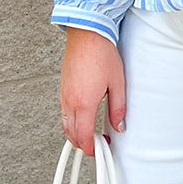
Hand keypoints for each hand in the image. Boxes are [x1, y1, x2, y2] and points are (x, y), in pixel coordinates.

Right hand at [60, 28, 125, 156]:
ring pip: (65, 123)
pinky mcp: (62, 87)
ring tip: (90, 135)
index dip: (90, 148)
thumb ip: (118, 108)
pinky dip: (70, 121)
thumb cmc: (102, 54)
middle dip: (82, 144)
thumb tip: (120, 126)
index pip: (84, 135)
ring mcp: (64, 94)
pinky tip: (82, 118)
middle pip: (71, 133)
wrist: (87, 33)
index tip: (99, 150)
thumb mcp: (117, 83)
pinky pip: (63, 112)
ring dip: (75, 134)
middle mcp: (70, 100)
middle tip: (96, 145)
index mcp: (84, 103)